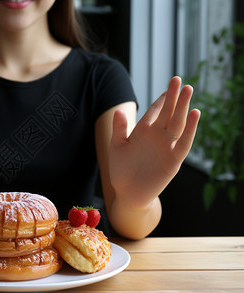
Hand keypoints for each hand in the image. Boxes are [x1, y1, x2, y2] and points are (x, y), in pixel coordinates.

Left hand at [109, 76, 200, 207]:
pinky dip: (190, 129)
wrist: (127, 193)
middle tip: (179, 80)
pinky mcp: (173, 160)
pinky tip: (195, 114)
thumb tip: (119, 110)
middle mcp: (157, 137)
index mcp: (143, 131)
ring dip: (183, 108)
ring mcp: (166, 147)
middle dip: (173, 97)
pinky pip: (183, 143)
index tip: (170, 84)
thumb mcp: (116, 147)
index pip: (155, 111)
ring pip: (177, 124)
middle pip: (168, 113)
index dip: (162, 98)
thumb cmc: (121, 169)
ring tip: (188, 90)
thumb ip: (119, 129)